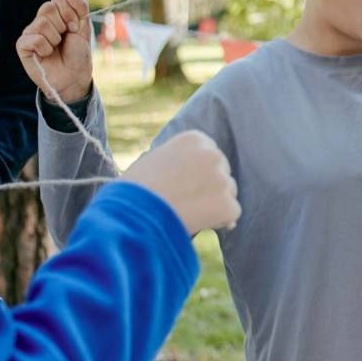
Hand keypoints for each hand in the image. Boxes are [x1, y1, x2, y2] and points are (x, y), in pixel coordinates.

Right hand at [16, 0, 92, 103]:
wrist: (74, 77)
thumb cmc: (78, 53)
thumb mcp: (83, 26)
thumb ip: (78, 4)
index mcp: (55, 14)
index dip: (70, 12)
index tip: (75, 27)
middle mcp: (40, 20)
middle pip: (48, 8)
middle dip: (63, 25)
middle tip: (65, 38)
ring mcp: (30, 32)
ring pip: (42, 23)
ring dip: (55, 39)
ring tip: (56, 48)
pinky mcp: (22, 46)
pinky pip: (34, 38)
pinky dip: (45, 48)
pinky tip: (46, 55)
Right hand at [122, 131, 240, 234]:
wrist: (129, 213)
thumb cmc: (133, 189)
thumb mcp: (155, 160)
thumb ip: (179, 162)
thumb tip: (195, 177)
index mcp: (194, 138)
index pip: (209, 155)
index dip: (199, 173)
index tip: (185, 185)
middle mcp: (212, 154)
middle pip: (222, 172)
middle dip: (210, 188)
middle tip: (187, 203)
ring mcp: (221, 178)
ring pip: (228, 193)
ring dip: (215, 204)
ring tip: (186, 212)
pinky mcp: (227, 203)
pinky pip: (231, 214)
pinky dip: (219, 221)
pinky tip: (197, 222)